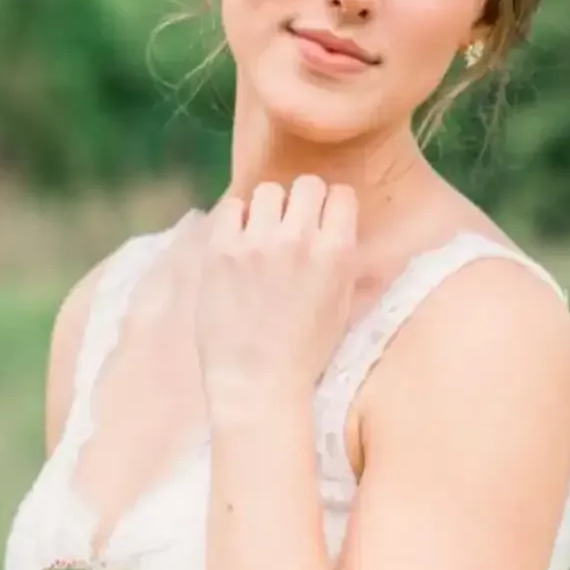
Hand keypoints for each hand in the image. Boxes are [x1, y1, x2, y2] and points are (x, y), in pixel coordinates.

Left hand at [195, 177, 357, 424]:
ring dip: (268, 211)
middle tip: (292, 230)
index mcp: (336, 254)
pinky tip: (238, 246)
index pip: (341, 195)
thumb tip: (348, 237)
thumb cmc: (305, 355)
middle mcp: (298, 240)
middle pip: (306, 185)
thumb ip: (347, 267)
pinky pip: (230, 208)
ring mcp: (256, 243)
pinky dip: (236, 222)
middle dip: (302, 204)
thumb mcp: (342, 310)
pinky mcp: (220, 251)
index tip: (323, 225)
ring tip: (261, 238)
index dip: (332, 209)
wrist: (257, 383)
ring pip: (267, 192)